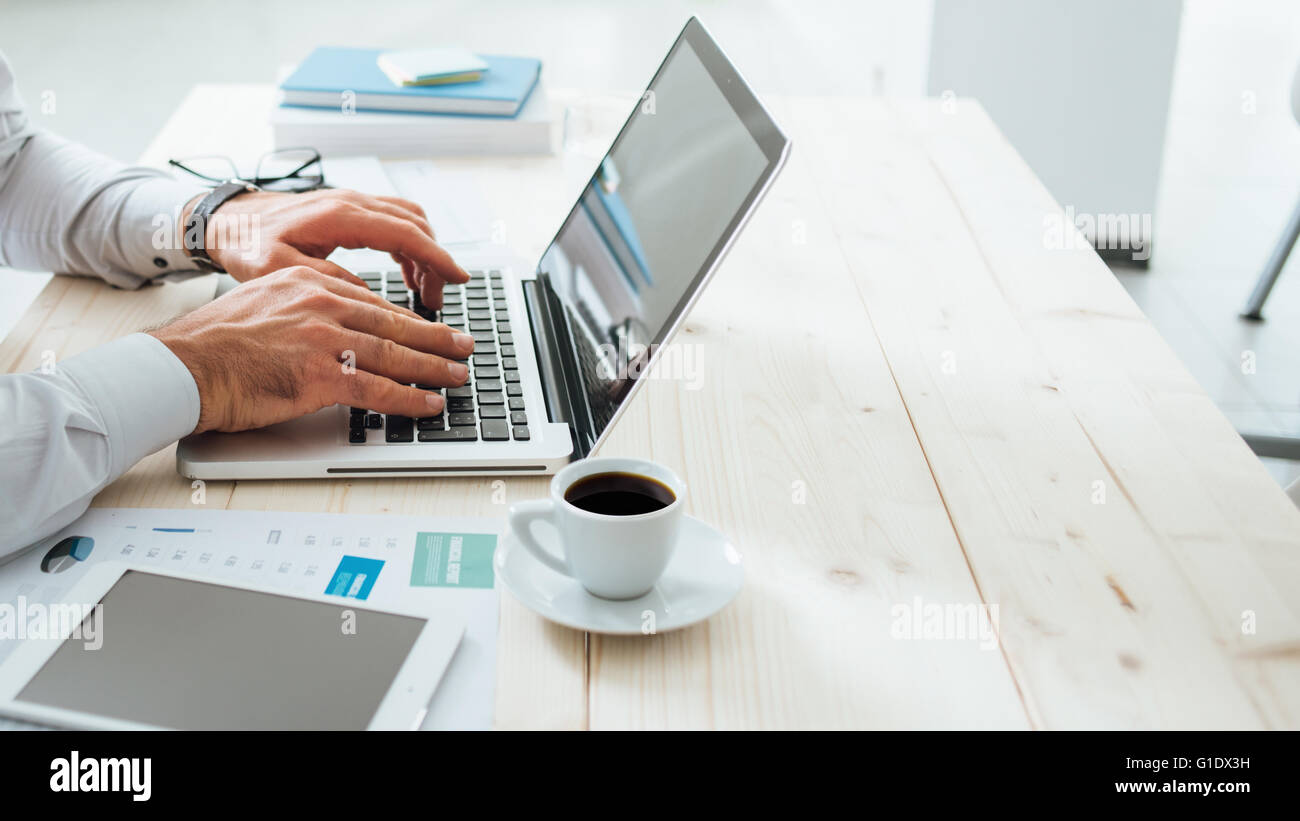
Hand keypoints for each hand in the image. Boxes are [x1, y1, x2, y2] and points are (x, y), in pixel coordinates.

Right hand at [148, 266, 473, 433]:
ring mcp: (325, 337)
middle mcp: (322, 303)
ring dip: (434, 367)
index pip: (372, 302)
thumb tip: (331, 327)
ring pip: (396, 354)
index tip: (428, 328)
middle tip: (464, 346)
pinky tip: (430, 404)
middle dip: (436, 338)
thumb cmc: (213, 345)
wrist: (182, 366)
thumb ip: (302, 308)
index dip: (407, 320)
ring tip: (458, 375)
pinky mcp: (322, 374)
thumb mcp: (263, 303)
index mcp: (309, 281)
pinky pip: (380, 389)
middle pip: (394, 323)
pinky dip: (411, 399)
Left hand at [181, 188, 468, 308]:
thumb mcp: (279, 270)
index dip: (437, 257)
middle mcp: (351, 202)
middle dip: (435, 262)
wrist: (226, 220)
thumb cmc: (246, 244)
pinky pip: (394, 221)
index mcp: (340, 216)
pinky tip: (407, 274)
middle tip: (437, 300)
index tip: (458, 279)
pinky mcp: (349, 209)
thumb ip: (326, 281)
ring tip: (425, 293)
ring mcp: (352, 202)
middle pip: (415, 225)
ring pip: (408, 220)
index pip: (405, 233)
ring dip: (424, 253)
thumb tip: (367, 297)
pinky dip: (410, 246)